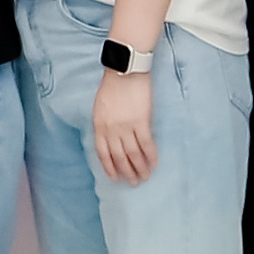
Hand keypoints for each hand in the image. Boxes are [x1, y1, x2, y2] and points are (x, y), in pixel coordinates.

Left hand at [93, 66, 156, 183]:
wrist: (125, 70)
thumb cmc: (112, 85)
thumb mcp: (100, 106)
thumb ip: (104, 124)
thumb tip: (111, 139)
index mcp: (99, 125)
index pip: (103, 153)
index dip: (109, 167)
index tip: (114, 177)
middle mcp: (111, 129)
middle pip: (119, 157)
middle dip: (126, 172)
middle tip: (132, 182)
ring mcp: (126, 126)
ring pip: (133, 154)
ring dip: (140, 168)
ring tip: (144, 177)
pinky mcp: (141, 122)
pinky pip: (146, 144)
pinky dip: (151, 156)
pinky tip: (154, 163)